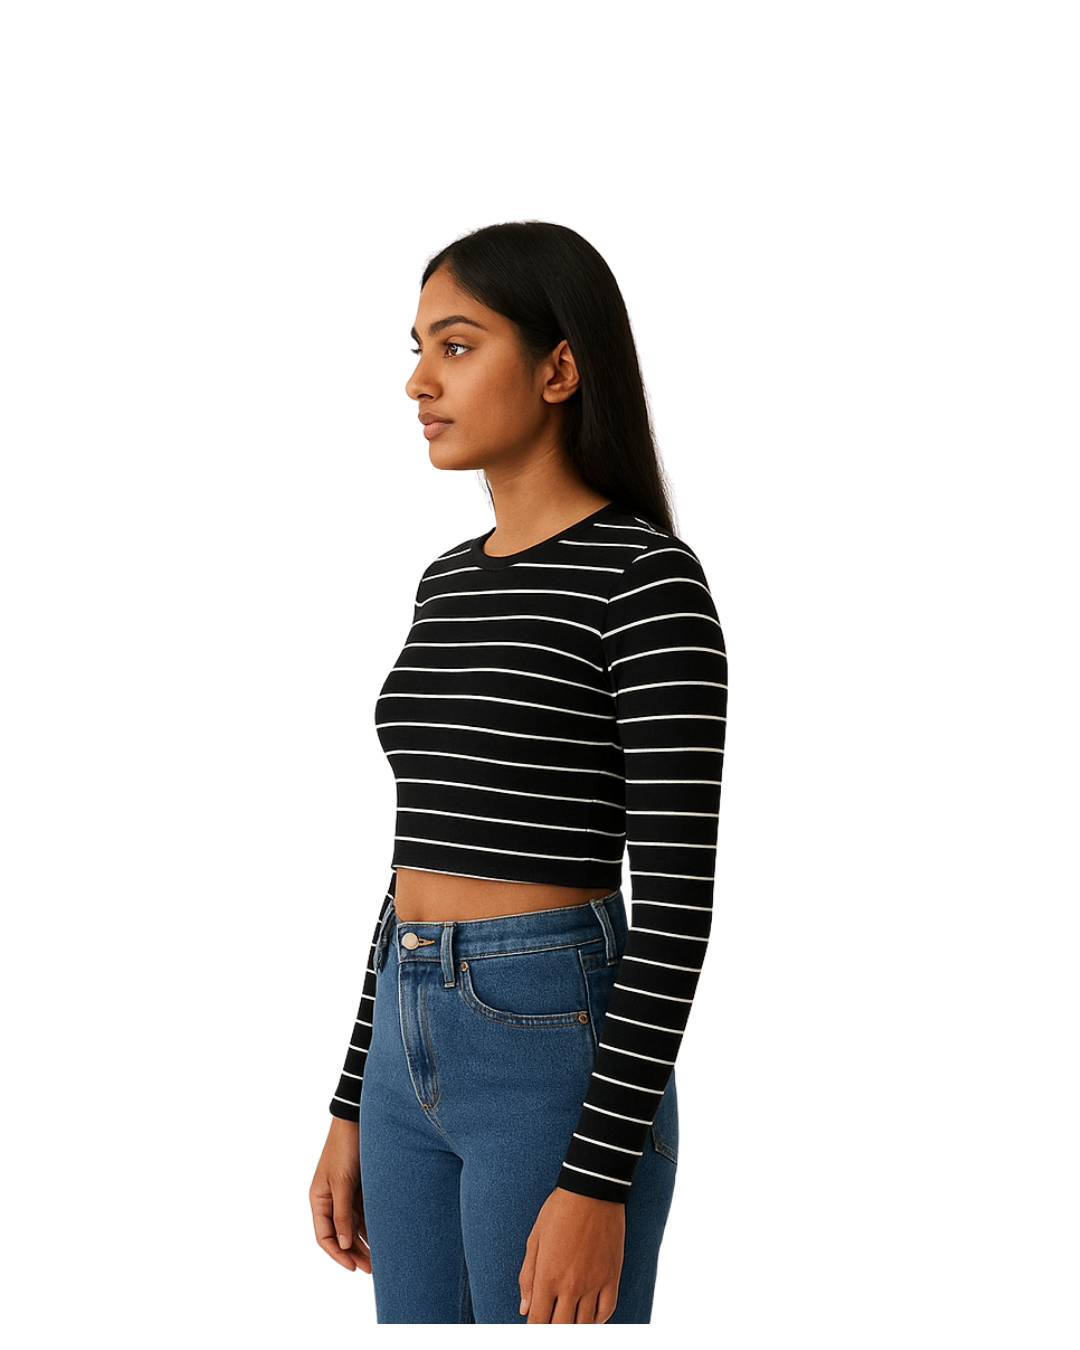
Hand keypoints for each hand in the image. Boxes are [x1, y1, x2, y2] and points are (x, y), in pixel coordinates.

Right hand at [309, 1117, 370, 1273]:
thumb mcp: (342, 1182)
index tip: (353, 1267)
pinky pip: (364, 1212)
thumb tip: (343, 1244)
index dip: (337, 1254)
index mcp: (318, 1198)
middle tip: (372, 1268)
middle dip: (354, 1252)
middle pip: (341, 1234)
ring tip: (381, 1258)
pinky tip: (384, 1236)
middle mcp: (330, 1199)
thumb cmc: (344, 1147)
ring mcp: (345, 1193)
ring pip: (354, 1226)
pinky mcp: (360, 1186)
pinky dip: (372, 1225)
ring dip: (364, 1241)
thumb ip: (342, 1213)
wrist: (358, 1118)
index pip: (324, 1236)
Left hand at [518, 1186, 624, 1322]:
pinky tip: (589, 1318)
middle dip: (552, 1331)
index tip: (532, 1330)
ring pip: (584, 1325)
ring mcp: (594, 1282)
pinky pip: (607, 1311)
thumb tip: (524, 1307)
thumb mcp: (535, 1239)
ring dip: (573, 1328)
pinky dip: (597, 1321)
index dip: (533, 1331)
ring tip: (567, 1323)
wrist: (592, 1190)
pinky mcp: (612, 1276)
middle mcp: (571, 1284)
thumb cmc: (559, 1210)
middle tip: (550, 1324)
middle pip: (561, 1328)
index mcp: (548, 1275)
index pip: (538, 1321)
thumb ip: (527, 1276)